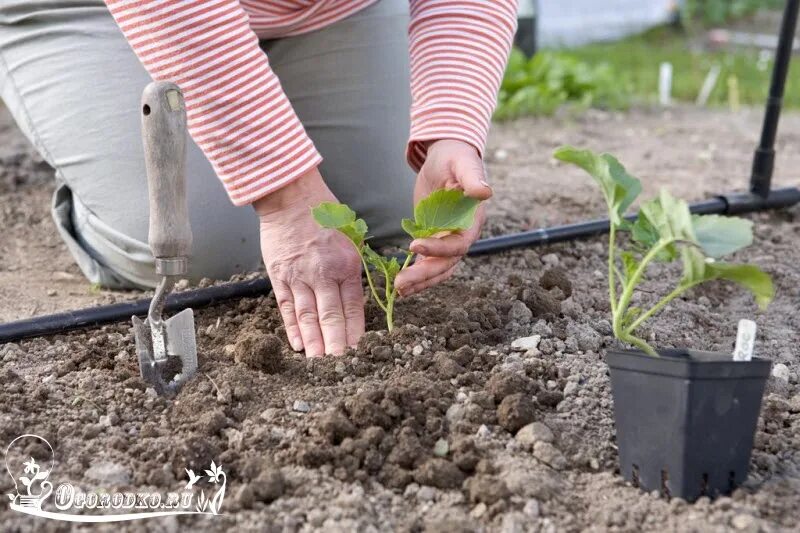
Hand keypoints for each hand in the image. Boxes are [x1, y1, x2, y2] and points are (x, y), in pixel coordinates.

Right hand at [254, 168, 363, 355]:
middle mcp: (323, 274)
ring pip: (308, 317)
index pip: (352, 307)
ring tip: (319, 363)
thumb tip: (355, 301)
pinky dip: (292, 328)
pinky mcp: (279, 276)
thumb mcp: (351, 239)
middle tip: (339, 367)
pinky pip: (286, 308)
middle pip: (330, 317)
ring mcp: (299, 276)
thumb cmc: (324, 215)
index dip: (354, 332)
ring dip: (314, 342)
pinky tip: (298, 344)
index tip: (357, 351)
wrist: (290, 197)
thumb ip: (352, 271)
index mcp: (346, 265)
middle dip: (335, 345)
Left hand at [395, 139, 490, 296]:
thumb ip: (472, 177)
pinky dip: (416, 275)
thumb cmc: (456, 157)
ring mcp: (448, 240)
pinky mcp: (434, 240)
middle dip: (424, 275)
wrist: (446, 157)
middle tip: (400, 283)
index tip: (415, 245)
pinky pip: (427, 263)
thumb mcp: (464, 163)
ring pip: (437, 269)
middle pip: (446, 264)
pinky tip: (400, 286)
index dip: (439, 249)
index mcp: (472, 221)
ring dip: (420, 281)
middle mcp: (462, 235)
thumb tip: (484, 191)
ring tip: (398, 291)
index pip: (458, 244)